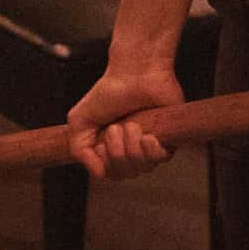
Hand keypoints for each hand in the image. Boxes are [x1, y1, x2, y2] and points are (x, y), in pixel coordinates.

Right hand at [67, 61, 186, 180]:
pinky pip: (161, 159)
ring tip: (132, 125)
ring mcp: (150, 145)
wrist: (134, 74)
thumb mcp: (80, 122)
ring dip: (133, 146)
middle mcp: (132, 150)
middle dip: (117, 152)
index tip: (101, 142)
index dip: (105, 162)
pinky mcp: (168, 138)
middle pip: (126, 173)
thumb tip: (100, 175)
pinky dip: (151, 150)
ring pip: (142, 168)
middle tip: (116, 127)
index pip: (111, 174)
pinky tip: (147, 136)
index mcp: (113, 149)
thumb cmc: (108, 94)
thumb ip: (80, 151)